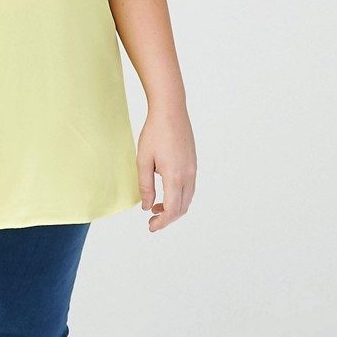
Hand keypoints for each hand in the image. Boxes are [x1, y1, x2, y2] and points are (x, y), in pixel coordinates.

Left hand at [137, 104, 196, 232]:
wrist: (170, 110)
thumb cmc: (155, 132)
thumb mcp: (143, 160)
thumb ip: (145, 186)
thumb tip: (147, 206)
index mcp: (175, 176)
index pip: (173, 209)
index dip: (162, 222)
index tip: (151, 226)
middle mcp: (188, 175)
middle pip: (183, 207)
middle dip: (168, 218)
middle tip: (152, 221)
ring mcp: (193, 168)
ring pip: (187, 198)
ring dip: (174, 207)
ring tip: (156, 206)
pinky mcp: (193, 163)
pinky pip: (189, 187)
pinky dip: (179, 196)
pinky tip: (165, 191)